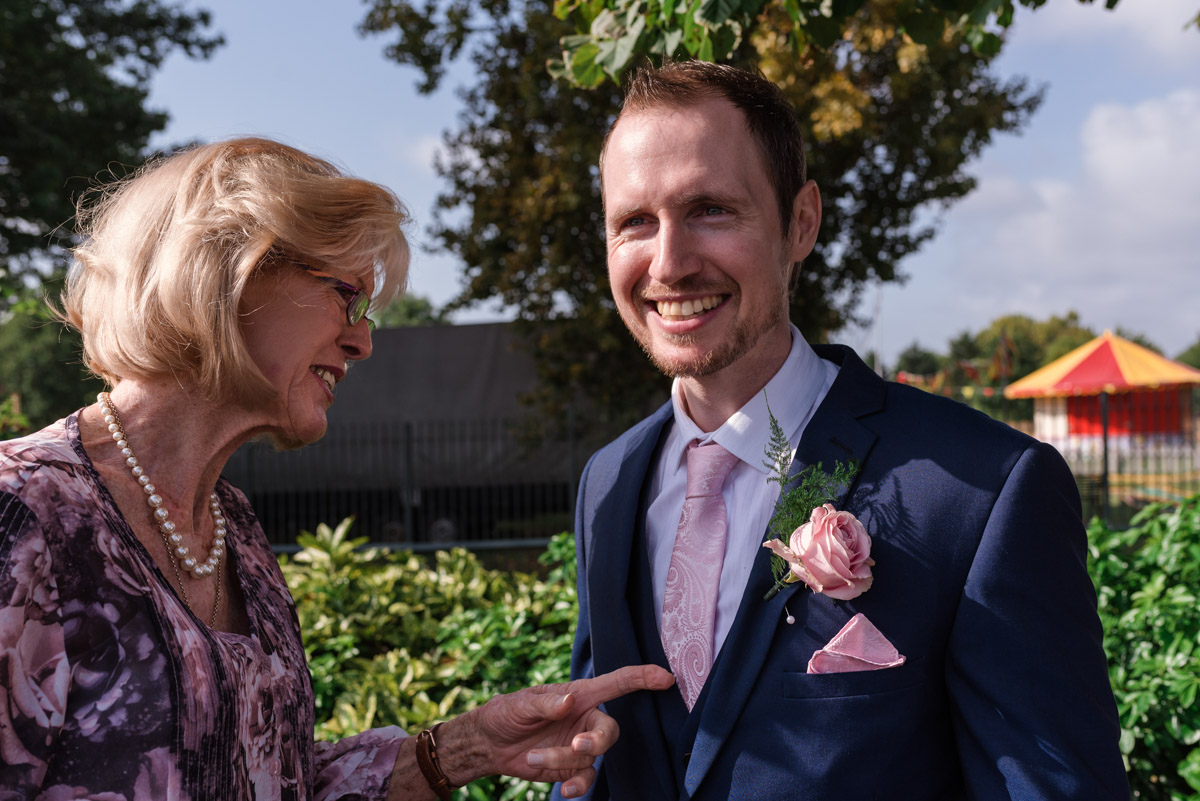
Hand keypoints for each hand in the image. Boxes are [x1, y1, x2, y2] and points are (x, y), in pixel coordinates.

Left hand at [443, 664, 672, 797]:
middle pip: (610, 730)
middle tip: (578, 745)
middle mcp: (585, 720)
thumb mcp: (521, 703)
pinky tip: (564, 790)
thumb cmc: (506, 712)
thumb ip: (547, 702)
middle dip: (598, 740)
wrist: (489, 744)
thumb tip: (570, 701)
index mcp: (579, 695)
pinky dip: (577, 786)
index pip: (617, 683)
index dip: (642, 678)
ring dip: (565, 761)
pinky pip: (585, 779)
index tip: (665, 677)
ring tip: (534, 758)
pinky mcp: (570, 768)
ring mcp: (579, 745)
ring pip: (591, 757)